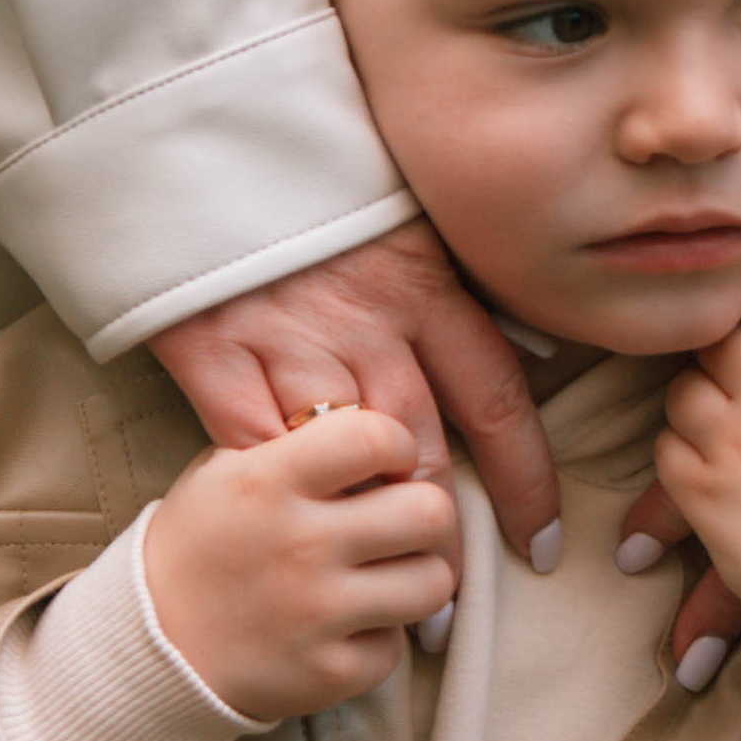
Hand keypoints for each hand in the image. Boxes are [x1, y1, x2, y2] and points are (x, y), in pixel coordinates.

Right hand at [139, 407, 459, 723]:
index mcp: (268, 482)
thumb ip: (295, 447)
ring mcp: (316, 615)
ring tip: (383, 575)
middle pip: (429, 512)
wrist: (149, 646)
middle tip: (399, 524)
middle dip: (423, 513)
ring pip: (433, 582)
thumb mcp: (223, 471)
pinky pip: (396, 646)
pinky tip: (345, 627)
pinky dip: (378, 637)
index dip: (396, 446)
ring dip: (415, 576)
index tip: (386, 465)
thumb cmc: (199, 546)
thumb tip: (377, 440)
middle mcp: (298, 545)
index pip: (377, 437)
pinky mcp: (328, 674)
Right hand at [150, 222, 561, 572]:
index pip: (496, 400)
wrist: (199, 138)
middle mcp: (365, 320)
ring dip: (363, 536)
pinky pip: (250, 444)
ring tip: (372, 592)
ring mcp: (285, 338)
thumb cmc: (313, 186)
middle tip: (454, 603)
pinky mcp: (211, 351)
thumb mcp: (405, 223)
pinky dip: (275, 492)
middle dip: (440, 533)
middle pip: (421, 450)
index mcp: (423, 286)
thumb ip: (455, 294)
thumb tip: (535, 354)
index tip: (541, 545)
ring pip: (343, 460)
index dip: (525, 482)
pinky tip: (286, 532)